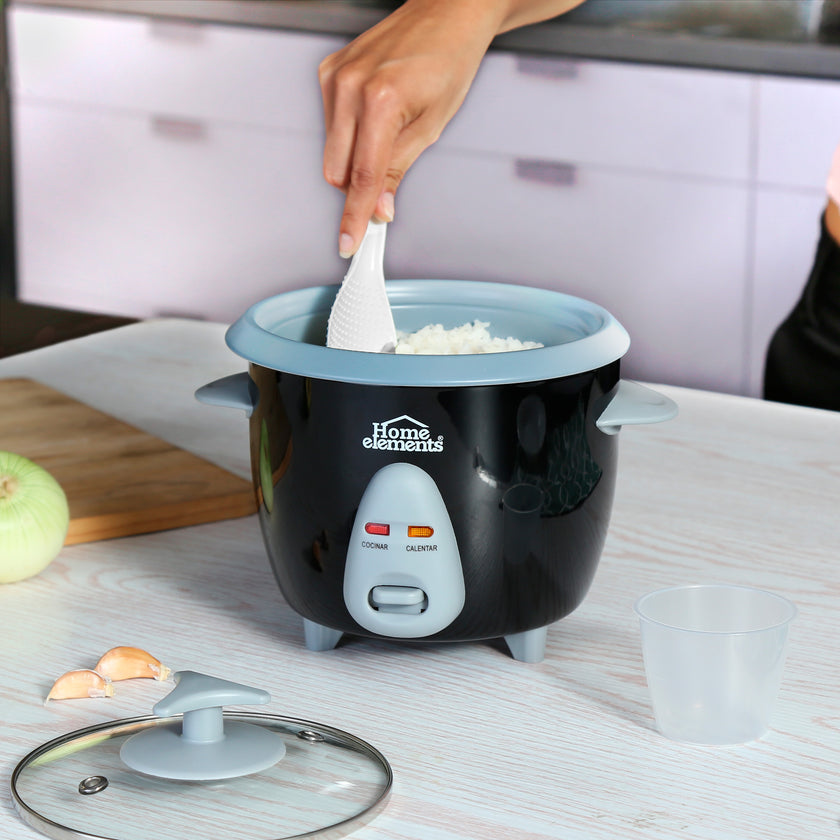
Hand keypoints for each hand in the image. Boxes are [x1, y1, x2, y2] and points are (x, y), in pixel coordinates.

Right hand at [319, 0, 586, 256]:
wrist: (446, 13)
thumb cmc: (449, 61)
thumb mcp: (432, 126)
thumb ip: (398, 170)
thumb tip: (380, 208)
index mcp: (380, 100)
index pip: (362, 178)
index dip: (356, 217)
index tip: (350, 243)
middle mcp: (348, 86)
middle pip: (338, 172)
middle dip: (360, 186)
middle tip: (389, 177)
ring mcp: (334, 77)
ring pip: (332, 152)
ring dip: (355, 160)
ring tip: (389, 131)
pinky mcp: (328, 72)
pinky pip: (330, 126)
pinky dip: (350, 135)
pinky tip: (375, 115)